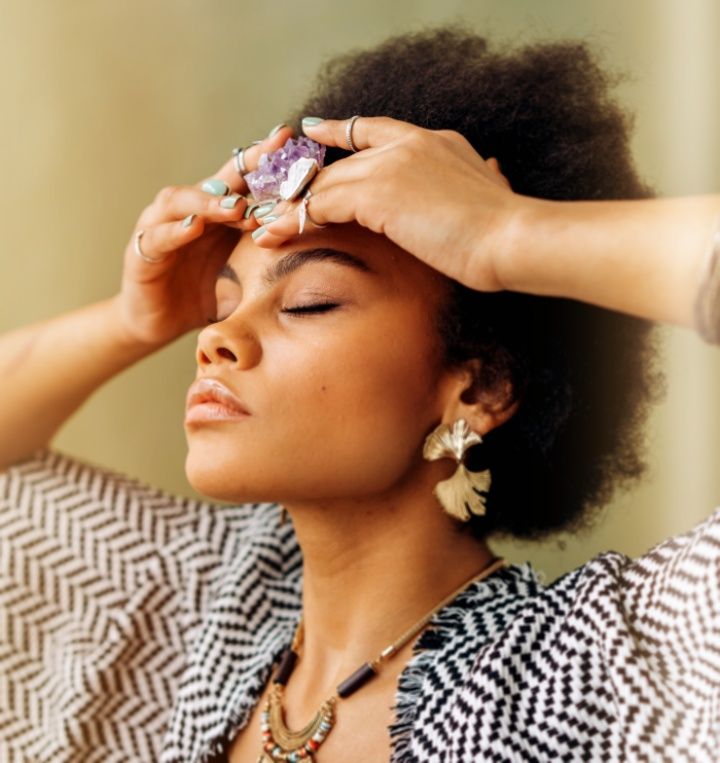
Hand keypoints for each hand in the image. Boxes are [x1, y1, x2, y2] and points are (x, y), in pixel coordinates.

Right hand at [114, 127, 290, 347]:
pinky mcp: (140, 254)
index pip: (242, 178)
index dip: (262, 158)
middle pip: (215, 180)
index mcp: (217, 213)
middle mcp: (188, 212)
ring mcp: (160, 228)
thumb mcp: (248, 276)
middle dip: (243, 168)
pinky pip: (157, 237)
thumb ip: (273, 261)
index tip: (289, 139)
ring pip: (181, 201)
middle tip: (270, 160)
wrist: (159, 324)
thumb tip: (322, 258)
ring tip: (235, 206)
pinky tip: (194, 227)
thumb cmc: (207, 294)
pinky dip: (175, 231)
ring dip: (209, 200)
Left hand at [253, 117, 520, 291]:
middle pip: (339, 159)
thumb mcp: (488, 196)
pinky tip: (274, 234)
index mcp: (435, 142)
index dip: (339, 131)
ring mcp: (391, 163)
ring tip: (261, 224)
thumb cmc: (506, 231)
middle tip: (270, 197)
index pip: (375, 129)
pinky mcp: (377, 191)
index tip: (313, 129)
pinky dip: (293, 221)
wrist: (511, 238)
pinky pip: (320, 204)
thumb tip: (494, 171)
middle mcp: (408, 144)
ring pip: (324, 182)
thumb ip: (481, 178)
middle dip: (302, 181)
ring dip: (289, 205)